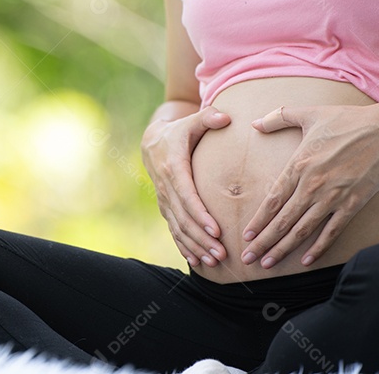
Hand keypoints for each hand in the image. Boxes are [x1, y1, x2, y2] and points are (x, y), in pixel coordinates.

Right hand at [141, 107, 231, 267]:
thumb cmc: (179, 132)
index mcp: (173, 168)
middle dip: (202, 238)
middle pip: (184, 218)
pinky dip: (184, 246)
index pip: (186, 195)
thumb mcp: (191, 121)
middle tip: (222, 253)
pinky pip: (174, 230)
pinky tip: (197, 261)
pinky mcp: (166, 207)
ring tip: (214, 261)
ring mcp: (164, 200)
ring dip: (195, 246)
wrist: (152, 142)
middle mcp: (166, 187)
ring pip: (178, 228)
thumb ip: (208, 118)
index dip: (200, 214)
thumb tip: (226, 117)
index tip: (216, 229)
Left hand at [240, 103, 378, 268]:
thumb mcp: (309, 113)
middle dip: (263, 242)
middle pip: (282, 220)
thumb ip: (278, 117)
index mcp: (299, 165)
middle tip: (248, 259)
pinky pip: (332, 231)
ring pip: (302, 230)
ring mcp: (333, 196)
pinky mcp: (353, 204)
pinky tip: (306, 261)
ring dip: (283, 249)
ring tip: (268, 263)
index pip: (272, 200)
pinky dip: (318, 248)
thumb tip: (254, 123)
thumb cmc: (348, 120)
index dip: (258, 221)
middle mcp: (312, 185)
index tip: (246, 236)